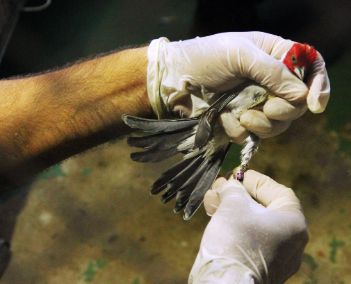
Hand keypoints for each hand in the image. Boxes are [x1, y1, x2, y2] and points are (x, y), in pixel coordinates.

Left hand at [147, 32, 329, 142]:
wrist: (174, 81)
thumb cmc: (204, 58)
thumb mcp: (239, 54)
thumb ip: (272, 72)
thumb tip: (301, 95)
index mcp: (274, 57)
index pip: (310, 69)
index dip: (318, 86)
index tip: (314, 104)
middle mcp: (269, 81)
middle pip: (295, 104)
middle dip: (282, 111)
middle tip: (265, 109)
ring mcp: (255, 102)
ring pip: (277, 124)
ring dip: (260, 124)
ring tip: (240, 115)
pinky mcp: (240, 120)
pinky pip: (251, 134)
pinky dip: (238, 129)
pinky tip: (223, 118)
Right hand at [189, 170, 307, 283]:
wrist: (225, 283)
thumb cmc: (235, 240)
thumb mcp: (233, 204)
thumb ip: (233, 189)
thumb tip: (230, 186)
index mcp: (293, 223)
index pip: (279, 192)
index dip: (257, 181)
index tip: (238, 176)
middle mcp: (290, 241)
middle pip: (264, 208)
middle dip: (238, 195)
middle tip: (220, 188)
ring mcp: (276, 257)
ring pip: (253, 224)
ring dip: (232, 209)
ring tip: (212, 201)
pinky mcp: (260, 267)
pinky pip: (248, 239)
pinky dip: (233, 226)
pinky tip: (214, 216)